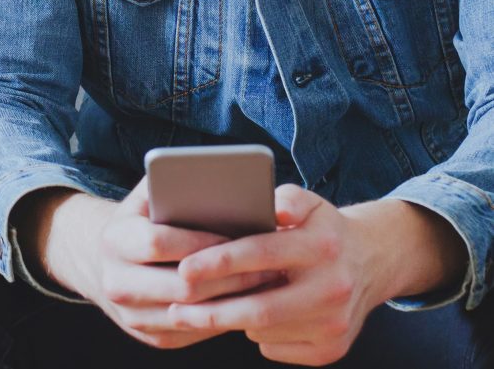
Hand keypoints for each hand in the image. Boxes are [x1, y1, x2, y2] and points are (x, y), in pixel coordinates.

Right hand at [24, 181, 278, 349]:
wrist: (109, 262)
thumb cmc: (143, 220)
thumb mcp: (148, 197)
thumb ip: (172, 185)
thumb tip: (220, 182)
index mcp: (114, 240)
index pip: (158, 243)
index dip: (201, 241)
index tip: (238, 235)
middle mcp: (116, 281)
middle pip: (181, 286)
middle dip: (229, 276)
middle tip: (268, 265)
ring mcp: (132, 315)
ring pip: (193, 313)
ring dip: (233, 300)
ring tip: (265, 282)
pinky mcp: (152, 336)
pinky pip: (196, 331)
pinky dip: (224, 316)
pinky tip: (248, 300)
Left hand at [167, 184, 384, 365]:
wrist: (373, 262)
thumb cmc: (322, 229)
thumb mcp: (308, 203)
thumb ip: (284, 199)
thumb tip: (266, 207)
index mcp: (322, 246)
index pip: (262, 253)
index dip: (219, 262)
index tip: (184, 268)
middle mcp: (333, 288)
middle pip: (260, 308)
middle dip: (211, 311)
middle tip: (175, 310)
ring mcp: (334, 323)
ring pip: (263, 330)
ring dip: (232, 320)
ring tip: (209, 307)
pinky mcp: (332, 349)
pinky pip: (275, 347)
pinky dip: (255, 334)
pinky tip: (250, 317)